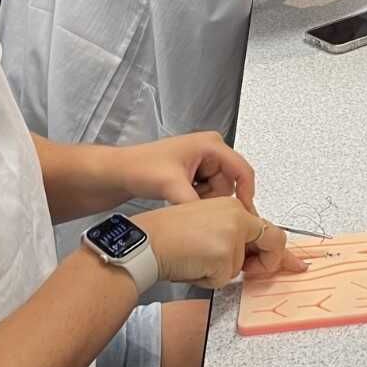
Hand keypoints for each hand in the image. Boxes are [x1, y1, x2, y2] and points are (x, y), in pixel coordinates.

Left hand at [117, 132, 255, 208]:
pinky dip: (197, 200)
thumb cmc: (139, 167)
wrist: (118, 173)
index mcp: (211, 145)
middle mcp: (211, 151)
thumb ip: (194, 203)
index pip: (243, 171)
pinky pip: (209, 193)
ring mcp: (204, 162)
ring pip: (219, 192)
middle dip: (213, 199)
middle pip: (230, 185)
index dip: (247, 195)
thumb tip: (212, 220)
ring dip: (203, 200)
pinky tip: (180, 198)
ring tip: (180, 198)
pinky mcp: (196, 173)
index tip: (244, 215)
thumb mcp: (171, 185)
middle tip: (190, 201)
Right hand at [135, 199, 305, 288]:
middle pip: (270, 247)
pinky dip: (207, 279)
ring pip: (240, 268)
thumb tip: (255, 260)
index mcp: (233, 207)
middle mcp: (237, 216)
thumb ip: (234, 238)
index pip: (269, 230)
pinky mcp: (224, 254)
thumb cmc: (167, 236)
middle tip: (253, 272)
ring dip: (220, 272)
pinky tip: (191, 265)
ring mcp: (233, 235)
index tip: (296, 264)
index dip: (283, 252)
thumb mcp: (206, 226)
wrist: (144, 242)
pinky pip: (224, 279)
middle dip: (263, 266)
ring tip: (194, 258)